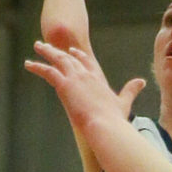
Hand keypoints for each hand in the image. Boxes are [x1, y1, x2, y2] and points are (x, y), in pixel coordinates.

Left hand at [25, 42, 144, 132]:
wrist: (106, 125)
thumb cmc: (115, 119)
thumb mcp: (124, 102)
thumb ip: (131, 90)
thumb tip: (142, 81)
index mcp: (98, 78)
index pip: (86, 62)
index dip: (78, 56)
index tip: (71, 51)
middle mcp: (86, 74)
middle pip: (69, 58)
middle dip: (58, 51)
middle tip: (47, 46)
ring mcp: (75, 78)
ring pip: (58, 60)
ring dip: (46, 52)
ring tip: (37, 47)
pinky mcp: (65, 85)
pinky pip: (48, 72)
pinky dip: (37, 67)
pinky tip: (28, 64)